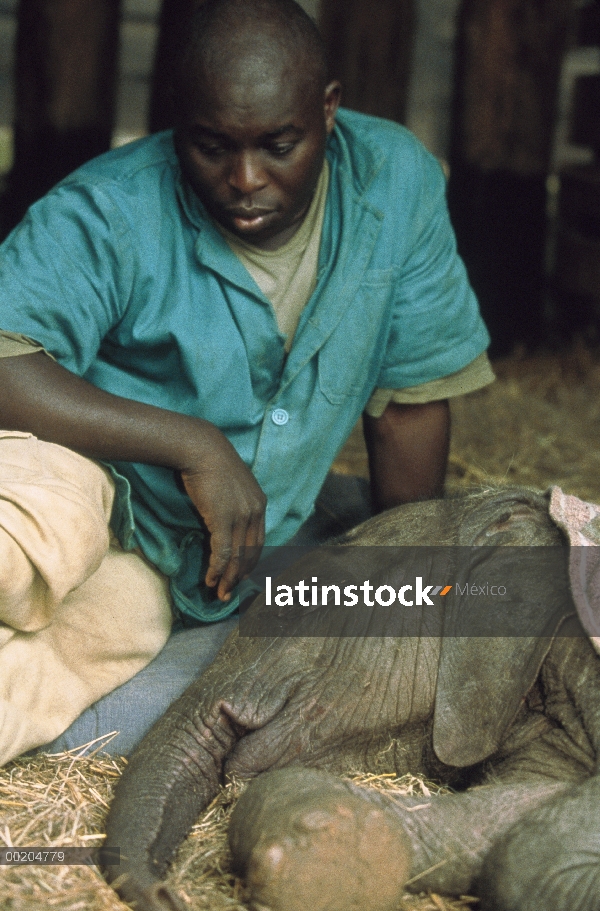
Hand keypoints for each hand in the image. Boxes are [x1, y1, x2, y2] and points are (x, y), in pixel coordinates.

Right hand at [180, 427, 265, 600]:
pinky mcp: (223, 519)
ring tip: (220, 593)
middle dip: (241, 575)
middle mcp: (255, 511)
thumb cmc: (210, 463)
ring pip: (238, 556)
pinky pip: (222, 552)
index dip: (251, 561)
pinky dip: (217, 569)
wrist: (200, 448)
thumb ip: (234, 503)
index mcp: (260, 503)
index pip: (259, 540)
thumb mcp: (231, 484)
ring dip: (228, 578)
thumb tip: (224, 518)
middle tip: (231, 592)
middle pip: (251, 552)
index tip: (243, 575)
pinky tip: (210, 579)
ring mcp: (240, 516)